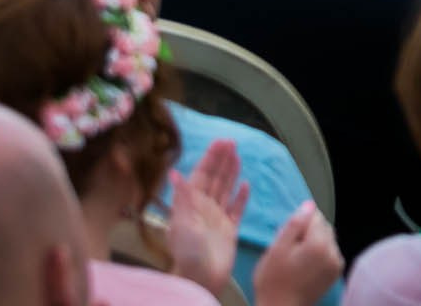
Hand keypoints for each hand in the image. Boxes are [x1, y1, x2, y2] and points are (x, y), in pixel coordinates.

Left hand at [164, 140, 247, 294]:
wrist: (201, 279)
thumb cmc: (188, 253)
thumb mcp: (182, 223)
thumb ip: (182, 197)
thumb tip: (174, 172)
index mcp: (191, 205)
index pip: (201, 175)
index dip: (210, 158)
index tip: (220, 142)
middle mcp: (203, 209)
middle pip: (215, 179)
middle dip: (222, 160)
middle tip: (232, 142)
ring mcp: (217, 219)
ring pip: (226, 190)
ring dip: (231, 173)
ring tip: (238, 156)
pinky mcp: (229, 229)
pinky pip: (237, 209)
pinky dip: (241, 196)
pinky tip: (246, 185)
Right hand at [251, 201, 342, 305]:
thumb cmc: (273, 281)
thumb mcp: (276, 250)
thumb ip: (294, 225)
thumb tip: (309, 205)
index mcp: (319, 243)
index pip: (315, 216)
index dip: (300, 223)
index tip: (288, 237)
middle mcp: (333, 251)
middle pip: (324, 227)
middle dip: (308, 232)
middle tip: (290, 249)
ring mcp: (336, 263)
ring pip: (327, 239)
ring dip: (315, 242)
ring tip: (297, 258)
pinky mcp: (335, 272)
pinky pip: (330, 252)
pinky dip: (320, 253)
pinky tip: (305, 265)